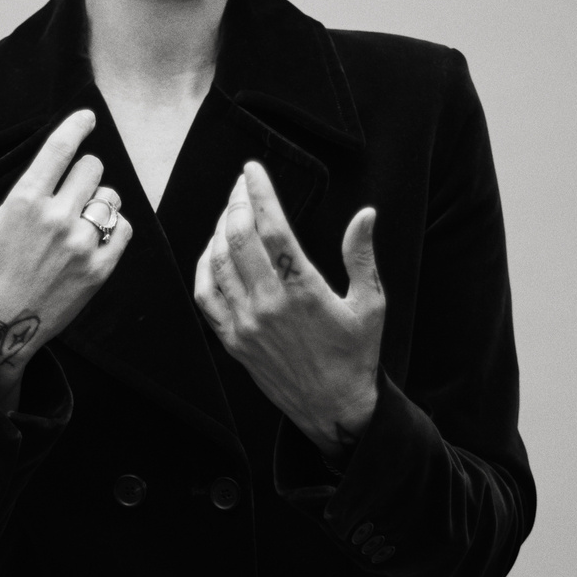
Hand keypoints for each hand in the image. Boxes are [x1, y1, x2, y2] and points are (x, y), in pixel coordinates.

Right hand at [0, 109, 132, 404]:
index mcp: (24, 202)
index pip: (61, 148)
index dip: (77, 126)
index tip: (88, 116)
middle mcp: (58, 219)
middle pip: (91, 168)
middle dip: (81, 169)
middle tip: (69, 184)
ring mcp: (82, 246)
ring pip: (109, 197)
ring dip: (98, 197)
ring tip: (80, 211)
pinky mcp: (99, 270)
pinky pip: (121, 229)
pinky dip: (112, 225)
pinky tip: (95, 232)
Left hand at [194, 159, 384, 462]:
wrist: (333, 407)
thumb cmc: (355, 354)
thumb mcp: (371, 304)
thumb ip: (362, 256)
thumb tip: (365, 213)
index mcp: (305, 291)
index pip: (273, 228)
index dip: (260, 192)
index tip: (252, 169)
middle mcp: (269, 305)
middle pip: (239, 238)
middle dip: (237, 202)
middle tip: (242, 185)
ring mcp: (246, 323)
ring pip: (218, 262)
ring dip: (220, 229)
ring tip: (231, 210)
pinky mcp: (232, 340)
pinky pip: (205, 295)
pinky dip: (204, 265)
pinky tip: (213, 249)